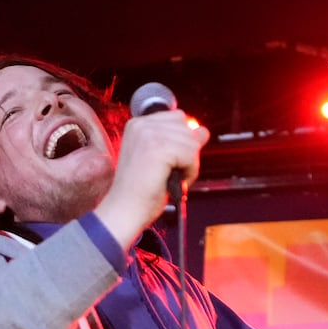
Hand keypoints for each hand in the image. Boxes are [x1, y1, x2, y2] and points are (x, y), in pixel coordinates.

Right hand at [95, 109, 209, 246]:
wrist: (125, 211)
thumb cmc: (140, 192)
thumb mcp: (163, 160)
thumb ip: (180, 142)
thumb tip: (202, 131)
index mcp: (138, 125)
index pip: (177, 118)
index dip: (182, 141)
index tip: (171, 161)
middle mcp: (141, 125)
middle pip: (186, 127)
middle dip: (187, 152)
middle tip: (170, 172)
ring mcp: (149, 134)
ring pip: (191, 141)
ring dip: (189, 164)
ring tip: (170, 177)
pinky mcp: (158, 147)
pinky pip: (191, 154)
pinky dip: (190, 172)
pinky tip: (174, 180)